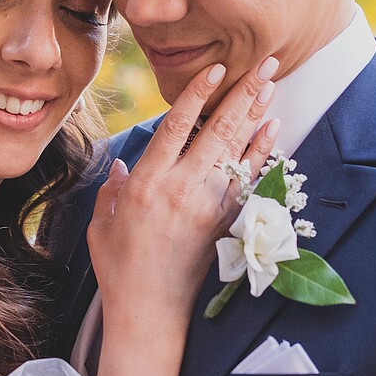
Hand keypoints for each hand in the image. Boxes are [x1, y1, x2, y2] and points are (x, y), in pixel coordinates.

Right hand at [87, 57, 281, 322]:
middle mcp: (180, 188)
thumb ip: (111, 189)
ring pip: (237, 150)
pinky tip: (273, 131)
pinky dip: (262, 153)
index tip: (216, 68)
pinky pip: (248, 179)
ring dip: (256, 115)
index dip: (198, 93)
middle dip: (244, 93)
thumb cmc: (119, 269)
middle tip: (266, 63)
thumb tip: (121, 165)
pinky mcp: (224, 223)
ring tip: (273, 85)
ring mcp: (207, 206)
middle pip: (218, 129)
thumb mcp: (102, 224)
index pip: (177, 125)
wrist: (149, 312)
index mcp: (146, 183)